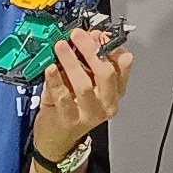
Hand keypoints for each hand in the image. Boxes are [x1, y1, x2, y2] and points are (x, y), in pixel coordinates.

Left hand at [32, 29, 133, 159]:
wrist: (58, 138)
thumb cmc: (72, 106)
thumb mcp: (85, 81)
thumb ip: (87, 60)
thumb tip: (87, 36)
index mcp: (115, 90)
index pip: (123, 65)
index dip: (111, 46)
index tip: (98, 34)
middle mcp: (107, 102)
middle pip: (106, 73)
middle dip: (91, 51)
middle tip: (78, 36)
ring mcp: (89, 113)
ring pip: (85, 85)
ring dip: (72, 63)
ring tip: (60, 47)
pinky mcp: (70, 119)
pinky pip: (63, 96)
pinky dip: (56, 80)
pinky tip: (50, 68)